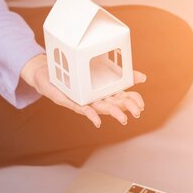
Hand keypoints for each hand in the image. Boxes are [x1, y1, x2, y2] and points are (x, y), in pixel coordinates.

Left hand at [21, 54, 146, 127]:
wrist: (49, 74)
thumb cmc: (76, 74)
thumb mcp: (100, 71)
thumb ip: (122, 74)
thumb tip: (143, 77)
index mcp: (105, 92)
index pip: (124, 98)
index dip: (134, 101)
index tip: (143, 105)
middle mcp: (97, 98)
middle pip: (115, 104)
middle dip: (127, 108)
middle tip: (137, 112)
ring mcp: (86, 101)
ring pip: (102, 108)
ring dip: (113, 114)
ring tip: (124, 119)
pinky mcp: (72, 101)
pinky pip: (83, 109)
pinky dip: (91, 115)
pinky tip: (98, 121)